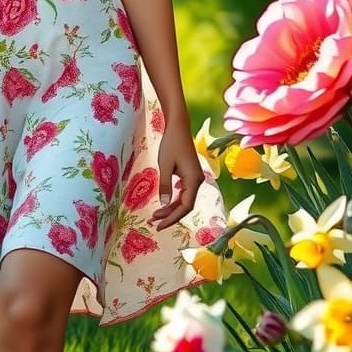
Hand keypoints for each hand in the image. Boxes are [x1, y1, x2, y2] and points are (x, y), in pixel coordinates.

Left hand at [151, 117, 203, 231]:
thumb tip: (163, 205)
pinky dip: (174, 199)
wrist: (178, 127)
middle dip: (170, 215)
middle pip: (186, 205)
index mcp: (194, 180)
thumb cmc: (171, 144)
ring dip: (171, 208)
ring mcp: (195, 178)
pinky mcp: (191, 175)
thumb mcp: (165, 165)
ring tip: (156, 215)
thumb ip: (164, 186)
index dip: (172, 218)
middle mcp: (198, 181)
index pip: (185, 206)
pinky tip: (165, 203)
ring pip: (184, 199)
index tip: (159, 225)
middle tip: (154, 223)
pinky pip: (184, 192)